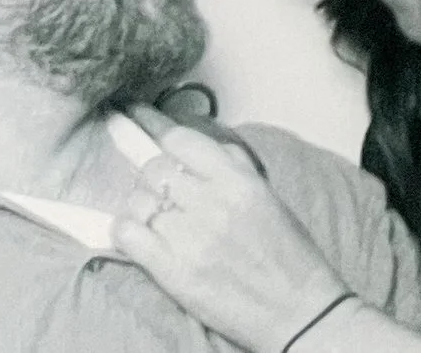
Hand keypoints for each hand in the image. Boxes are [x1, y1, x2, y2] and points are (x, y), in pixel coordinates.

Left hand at [111, 123, 349, 352]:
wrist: (296, 307)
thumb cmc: (287, 252)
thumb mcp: (267, 196)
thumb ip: (234, 167)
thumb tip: (201, 147)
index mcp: (238, 180)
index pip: (183, 140)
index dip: (153, 124)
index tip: (134, 113)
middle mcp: (212, 203)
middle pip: (155, 170)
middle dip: (150, 175)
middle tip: (154, 187)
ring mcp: (189, 238)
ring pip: (138, 202)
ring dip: (139, 206)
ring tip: (150, 216)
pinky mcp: (172, 272)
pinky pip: (129, 237)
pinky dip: (124, 231)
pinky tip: (134, 234)